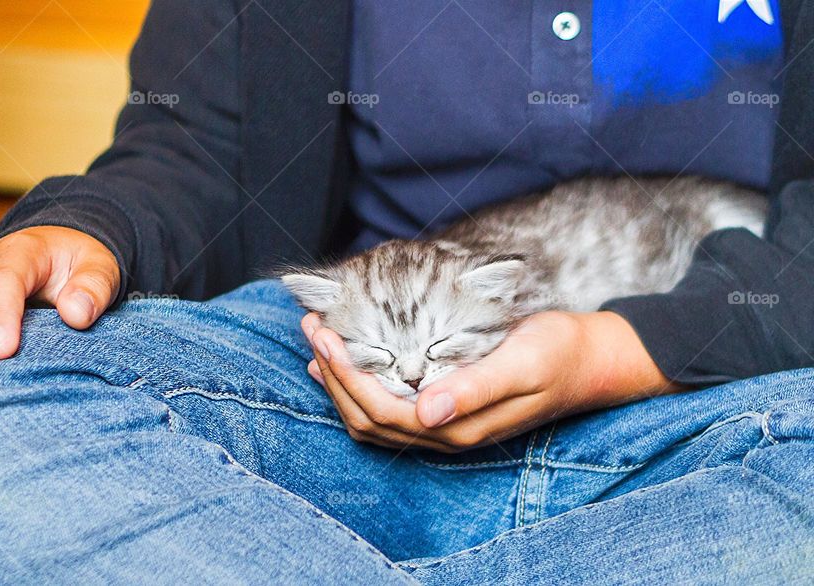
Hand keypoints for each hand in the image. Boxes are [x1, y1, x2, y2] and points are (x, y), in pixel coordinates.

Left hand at [303, 311, 678, 452]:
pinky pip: (389, 406)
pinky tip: (345, 363)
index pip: (381, 412)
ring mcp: (444, 423)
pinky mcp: (446, 407)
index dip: (344, 378)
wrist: (591, 359)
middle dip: (331, 374)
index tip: (324, 336)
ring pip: (372, 417)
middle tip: (312, 327)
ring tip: (317, 342)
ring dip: (339, 382)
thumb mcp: (522, 364)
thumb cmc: (560, 354)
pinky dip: (359, 386)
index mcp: (458, 426)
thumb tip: (425, 413)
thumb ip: (474, 389)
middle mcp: (444, 432)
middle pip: (366, 417)